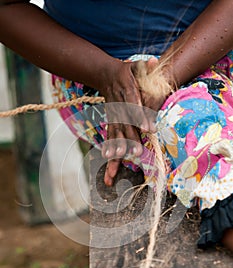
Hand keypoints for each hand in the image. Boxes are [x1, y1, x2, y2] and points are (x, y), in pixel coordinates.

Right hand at [99, 58, 167, 185]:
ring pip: (115, 131)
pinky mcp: (111, 120)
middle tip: (137, 151)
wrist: (105, 74)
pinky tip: (108, 159)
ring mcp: (113, 113)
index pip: (134, 104)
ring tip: (119, 158)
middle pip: (124, 122)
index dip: (140, 116)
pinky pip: (109, 134)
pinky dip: (108, 146)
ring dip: (117, 145)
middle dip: (130, 137)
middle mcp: (118, 104)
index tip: (148, 128)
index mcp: (125, 89)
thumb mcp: (135, 65)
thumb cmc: (126, 71)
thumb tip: (155, 62)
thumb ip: (145, 66)